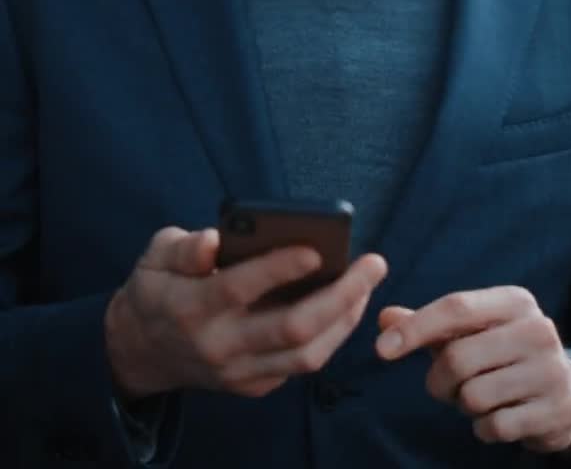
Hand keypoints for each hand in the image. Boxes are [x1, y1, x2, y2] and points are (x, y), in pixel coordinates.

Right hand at [105, 226, 386, 400]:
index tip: (316, 248)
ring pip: (305, 356)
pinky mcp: (252, 386)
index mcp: (189, 307)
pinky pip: (301, 366)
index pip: (239, 289)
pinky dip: (330, 336)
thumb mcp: (155, 255)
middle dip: (340, 296)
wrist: (140, 350)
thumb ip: (185, 247)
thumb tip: (215, 240)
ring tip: (368, 284)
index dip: (278, 268)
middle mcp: (217, 346)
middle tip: (374, 263)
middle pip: (290, 330)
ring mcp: (237, 373)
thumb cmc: (157, 286)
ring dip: (345, 320)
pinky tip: (347, 305)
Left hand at [375, 286, 570, 453]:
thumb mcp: (470, 331)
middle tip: (446, 386)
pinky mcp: (556, 410)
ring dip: (462, 404)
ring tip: (478, 397)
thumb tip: (384, 317)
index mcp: (514, 301)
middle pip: (458, 357)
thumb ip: (426, 324)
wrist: (563, 392)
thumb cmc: (501, 352)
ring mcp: (551, 371)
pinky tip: (498, 416)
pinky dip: (483, 428)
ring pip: (474, 395)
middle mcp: (538, 330)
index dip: (414, 328)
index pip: (455, 307)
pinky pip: (494, 426)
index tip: (382, 349)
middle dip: (439, 380)